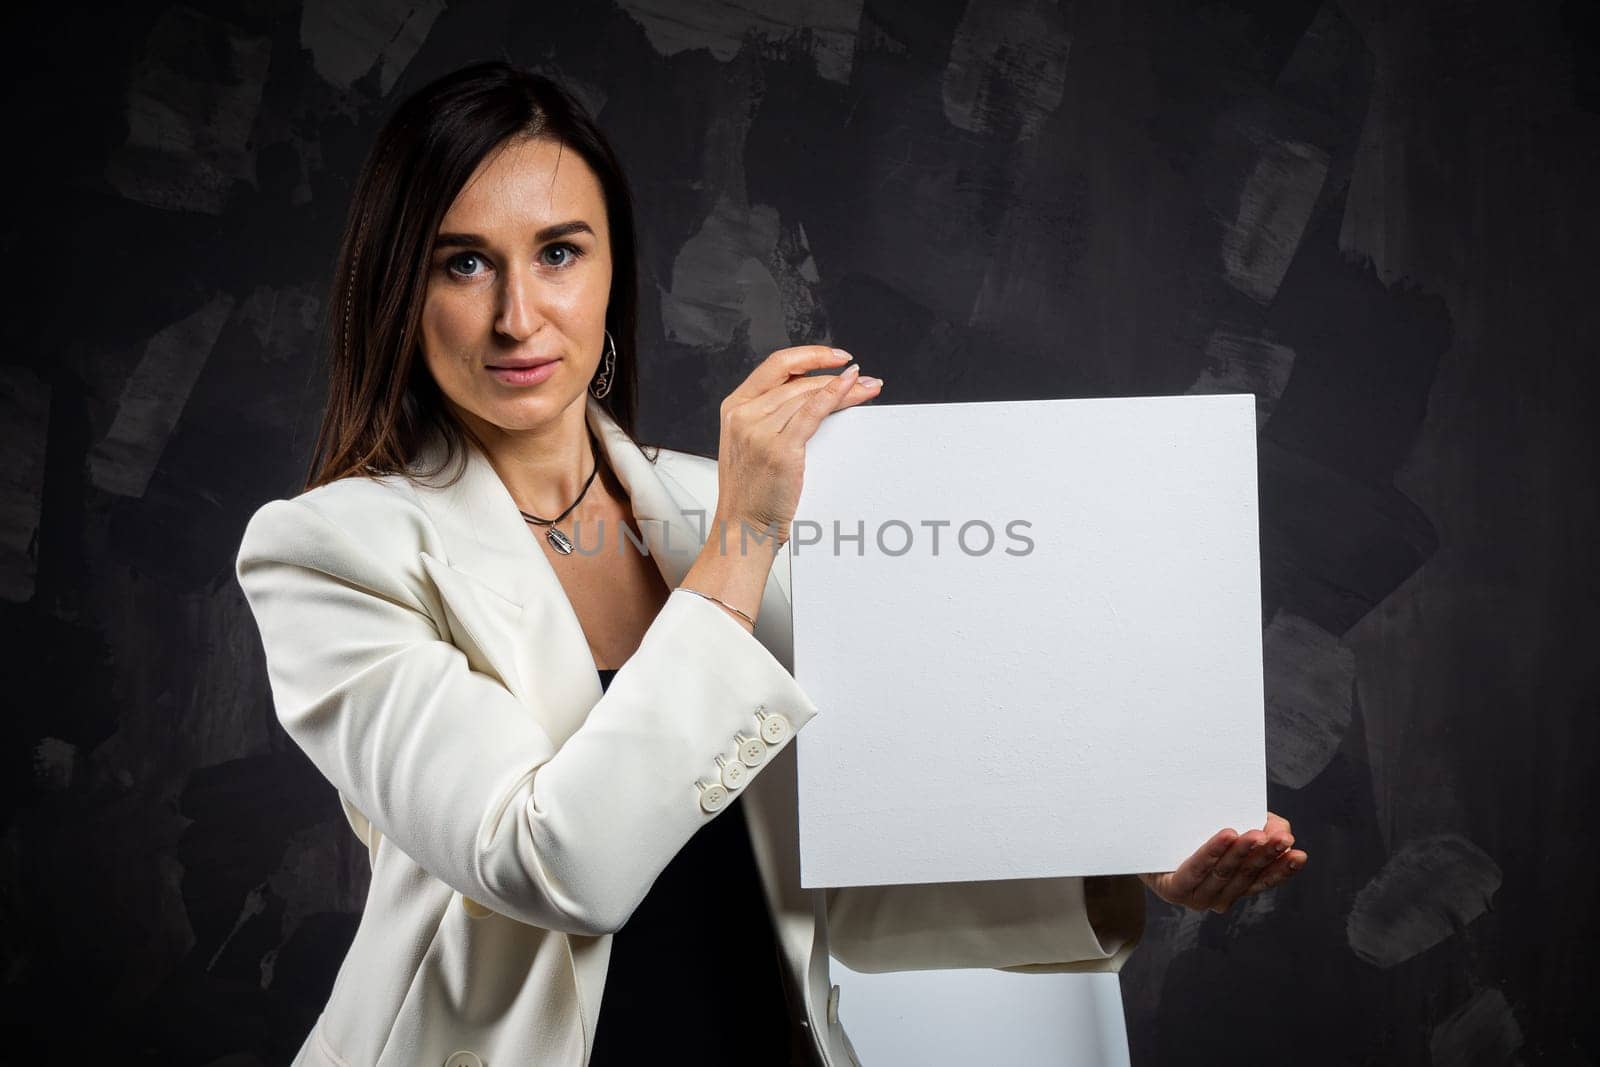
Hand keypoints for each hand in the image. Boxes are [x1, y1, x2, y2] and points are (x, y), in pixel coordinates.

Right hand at [714, 345, 880, 546]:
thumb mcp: (749, 444)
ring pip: (809, 395)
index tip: (835, 356)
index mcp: (734, 408)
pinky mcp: (779, 449)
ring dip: (845, 388)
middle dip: (835, 375)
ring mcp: (759, 430)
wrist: (743, 530)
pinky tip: (852, 388)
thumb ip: (770, 417)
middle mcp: (743, 414)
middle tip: (865, 379)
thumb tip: (814, 396)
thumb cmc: (751, 494)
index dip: (809, 355)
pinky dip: (835, 395)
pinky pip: (813, 412)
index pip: (775, 366)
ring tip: (868, 389)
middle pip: (798, 381)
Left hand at [1137, 812, 1306, 912]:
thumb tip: (1282, 830)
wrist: (1141, 835)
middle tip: (1281, 838)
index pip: (1265, 880)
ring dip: (1242, 853)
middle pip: (1246, 875)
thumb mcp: (1230, 826)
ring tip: (1257, 834)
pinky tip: (1227, 835)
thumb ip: (1260, 827)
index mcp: (1235, 887)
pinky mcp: (1174, 888)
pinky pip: (1197, 869)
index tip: (1299, 853)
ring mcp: (1196, 896)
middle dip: (1265, 855)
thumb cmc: (1191, 830)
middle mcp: (1218, 897)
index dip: (1282, 868)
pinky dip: (1213, 852)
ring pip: (1224, 872)